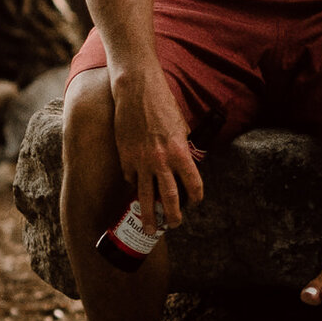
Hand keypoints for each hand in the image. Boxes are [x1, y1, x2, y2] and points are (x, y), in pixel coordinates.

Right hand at [110, 68, 203, 233]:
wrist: (137, 91)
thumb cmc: (163, 105)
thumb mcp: (181, 127)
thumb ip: (182, 148)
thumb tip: (182, 164)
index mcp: (181, 152)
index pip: (193, 184)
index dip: (196, 197)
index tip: (194, 203)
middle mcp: (162, 161)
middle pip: (168, 198)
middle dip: (172, 217)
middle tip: (173, 226)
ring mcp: (141, 161)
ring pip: (145, 196)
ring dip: (148, 216)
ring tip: (150, 229)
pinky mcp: (125, 157)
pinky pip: (130, 177)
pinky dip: (134, 185)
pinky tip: (136, 191)